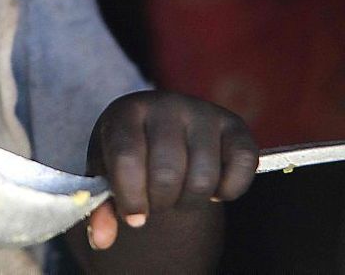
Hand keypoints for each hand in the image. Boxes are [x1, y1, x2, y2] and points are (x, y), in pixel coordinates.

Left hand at [84, 91, 257, 249]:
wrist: (159, 131)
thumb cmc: (130, 155)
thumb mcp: (108, 175)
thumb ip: (102, 206)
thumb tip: (102, 239)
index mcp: (127, 111)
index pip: (127, 156)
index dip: (130, 196)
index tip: (133, 218)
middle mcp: (166, 103)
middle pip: (167, 173)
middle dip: (161, 202)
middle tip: (157, 203)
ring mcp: (203, 111)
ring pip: (203, 177)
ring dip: (191, 200)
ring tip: (179, 194)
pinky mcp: (234, 125)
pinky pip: (242, 165)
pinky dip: (228, 190)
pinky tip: (212, 189)